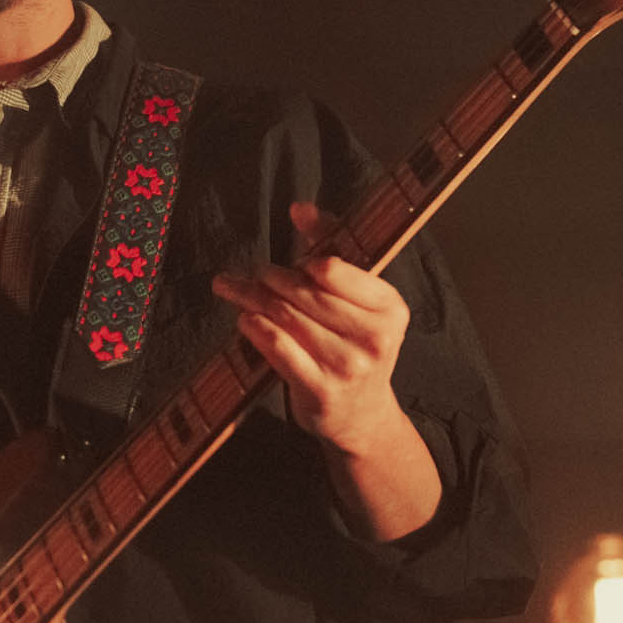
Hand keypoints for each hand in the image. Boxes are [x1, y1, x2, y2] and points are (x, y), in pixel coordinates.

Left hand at [211, 203, 440, 539]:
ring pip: (286, 318)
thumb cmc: (354, 344)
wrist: (362, 414)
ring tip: (232, 288)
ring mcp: (347, 366)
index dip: (305, 261)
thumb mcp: (358, 299)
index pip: (336, 269)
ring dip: (252, 299)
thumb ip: (332, 248)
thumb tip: (300, 208)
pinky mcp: (320, 390)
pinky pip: (279, 349)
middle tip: (248, 272)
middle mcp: (374, 337)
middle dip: (269, 278)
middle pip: (305, 293)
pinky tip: (244, 319)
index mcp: (390, 307)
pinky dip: (255, 330)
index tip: (289, 260)